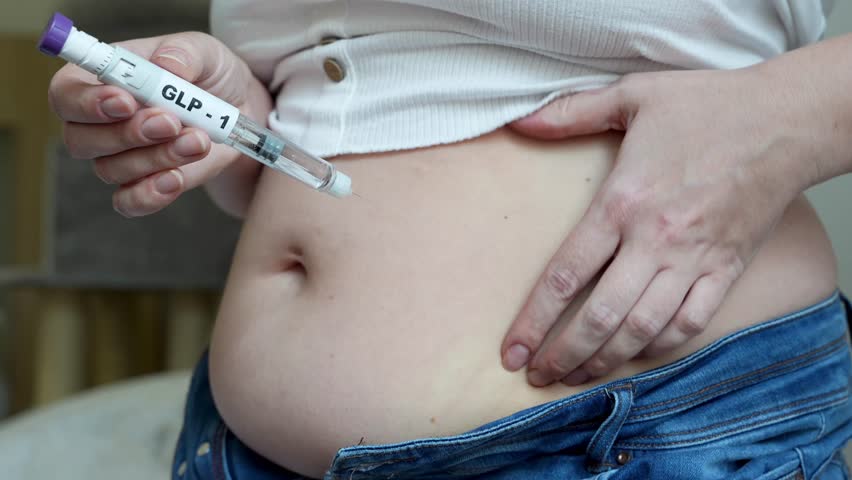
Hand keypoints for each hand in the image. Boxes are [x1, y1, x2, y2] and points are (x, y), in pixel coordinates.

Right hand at [48, 32, 271, 216]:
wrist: (240, 112)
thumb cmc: (210, 75)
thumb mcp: (204, 52)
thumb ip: (183, 54)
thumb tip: (166, 65)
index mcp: (100, 79)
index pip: (66, 94)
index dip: (87, 103)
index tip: (125, 102)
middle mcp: (99, 122)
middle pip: (81, 140)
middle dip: (126, 133)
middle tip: (170, 122)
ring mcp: (119, 157)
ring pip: (112, 170)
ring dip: (156, 157)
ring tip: (199, 140)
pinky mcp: (144, 185)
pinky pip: (129, 202)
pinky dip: (149, 195)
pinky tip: (176, 180)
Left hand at [501, 67, 809, 385]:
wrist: (786, 121)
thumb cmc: (709, 106)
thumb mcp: (632, 96)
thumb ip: (571, 113)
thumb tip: (519, 124)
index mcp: (623, 202)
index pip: (565, 275)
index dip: (534, 320)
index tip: (513, 351)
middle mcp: (655, 241)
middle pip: (600, 316)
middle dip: (563, 355)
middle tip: (538, 377)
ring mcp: (694, 260)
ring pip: (643, 329)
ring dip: (606, 360)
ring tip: (576, 378)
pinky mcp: (727, 269)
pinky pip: (691, 322)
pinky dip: (661, 346)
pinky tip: (636, 355)